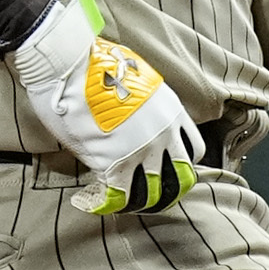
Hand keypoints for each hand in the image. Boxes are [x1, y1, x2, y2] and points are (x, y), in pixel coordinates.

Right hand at [8, 0, 204, 215]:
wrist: (74, 65)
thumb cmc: (98, 64)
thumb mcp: (138, 81)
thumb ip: (146, 106)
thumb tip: (135, 117)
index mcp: (173, 113)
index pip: (194, 150)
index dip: (181, 165)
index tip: (167, 171)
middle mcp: (164, 135)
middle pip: (180, 178)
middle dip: (168, 192)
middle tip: (152, 199)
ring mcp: (142, 151)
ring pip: (152, 193)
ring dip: (140, 203)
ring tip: (125, 205)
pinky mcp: (114, 162)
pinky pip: (120, 196)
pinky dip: (110, 203)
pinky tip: (97, 201)